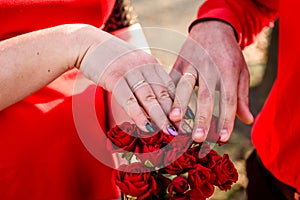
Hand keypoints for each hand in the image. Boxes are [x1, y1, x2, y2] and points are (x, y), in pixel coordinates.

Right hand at [80, 32, 176, 133]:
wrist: (87, 43)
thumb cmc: (111, 57)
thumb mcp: (133, 63)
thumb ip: (145, 77)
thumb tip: (154, 99)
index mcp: (151, 63)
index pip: (170, 86)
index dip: (178, 104)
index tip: (184, 120)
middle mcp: (144, 66)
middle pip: (163, 93)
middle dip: (173, 113)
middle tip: (181, 130)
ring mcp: (129, 71)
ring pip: (149, 97)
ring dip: (160, 117)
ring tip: (169, 132)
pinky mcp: (114, 78)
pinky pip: (129, 100)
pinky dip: (139, 115)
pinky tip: (147, 128)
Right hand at [169, 21, 253, 141]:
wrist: (213, 28)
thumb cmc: (229, 54)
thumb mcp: (241, 71)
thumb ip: (242, 96)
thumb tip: (247, 120)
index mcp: (228, 70)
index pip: (228, 99)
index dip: (226, 119)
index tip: (223, 138)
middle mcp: (209, 67)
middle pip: (205, 96)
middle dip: (201, 118)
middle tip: (198, 138)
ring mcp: (192, 63)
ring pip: (184, 86)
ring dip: (179, 104)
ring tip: (175, 120)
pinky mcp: (179, 62)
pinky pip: (172, 79)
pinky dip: (168, 94)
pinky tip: (164, 107)